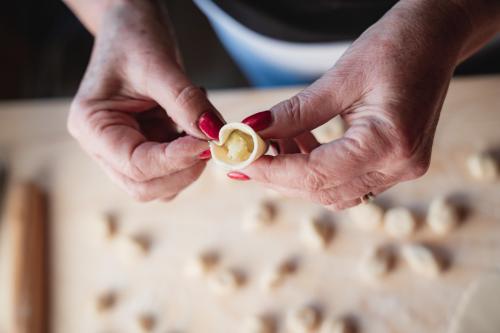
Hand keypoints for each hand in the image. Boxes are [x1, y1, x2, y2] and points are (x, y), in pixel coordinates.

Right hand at [67, 1, 223, 200]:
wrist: (131, 26)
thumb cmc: (133, 38)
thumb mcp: (159, 65)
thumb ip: (186, 102)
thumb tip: (216, 134)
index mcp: (92, 126)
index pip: (135, 164)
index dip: (175, 159)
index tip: (208, 143)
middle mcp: (103, 147)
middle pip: (145, 186)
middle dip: (183, 170)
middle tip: (210, 142)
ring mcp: (124, 151)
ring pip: (161, 184)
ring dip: (190, 164)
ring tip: (200, 123)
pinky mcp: (146, 147)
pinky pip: (172, 168)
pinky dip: (192, 154)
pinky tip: (195, 122)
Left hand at [235, 0, 475, 209]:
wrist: (435, 38)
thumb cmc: (396, 46)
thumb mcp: (340, 78)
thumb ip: (295, 113)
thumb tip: (252, 131)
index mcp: (389, 143)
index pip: (316, 174)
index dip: (272, 171)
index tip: (239, 161)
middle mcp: (399, 166)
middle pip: (323, 190)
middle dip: (278, 176)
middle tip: (247, 156)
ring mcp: (401, 169)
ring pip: (333, 191)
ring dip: (297, 175)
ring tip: (273, 144)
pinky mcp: (397, 165)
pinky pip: (348, 180)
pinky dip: (318, 170)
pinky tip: (301, 145)